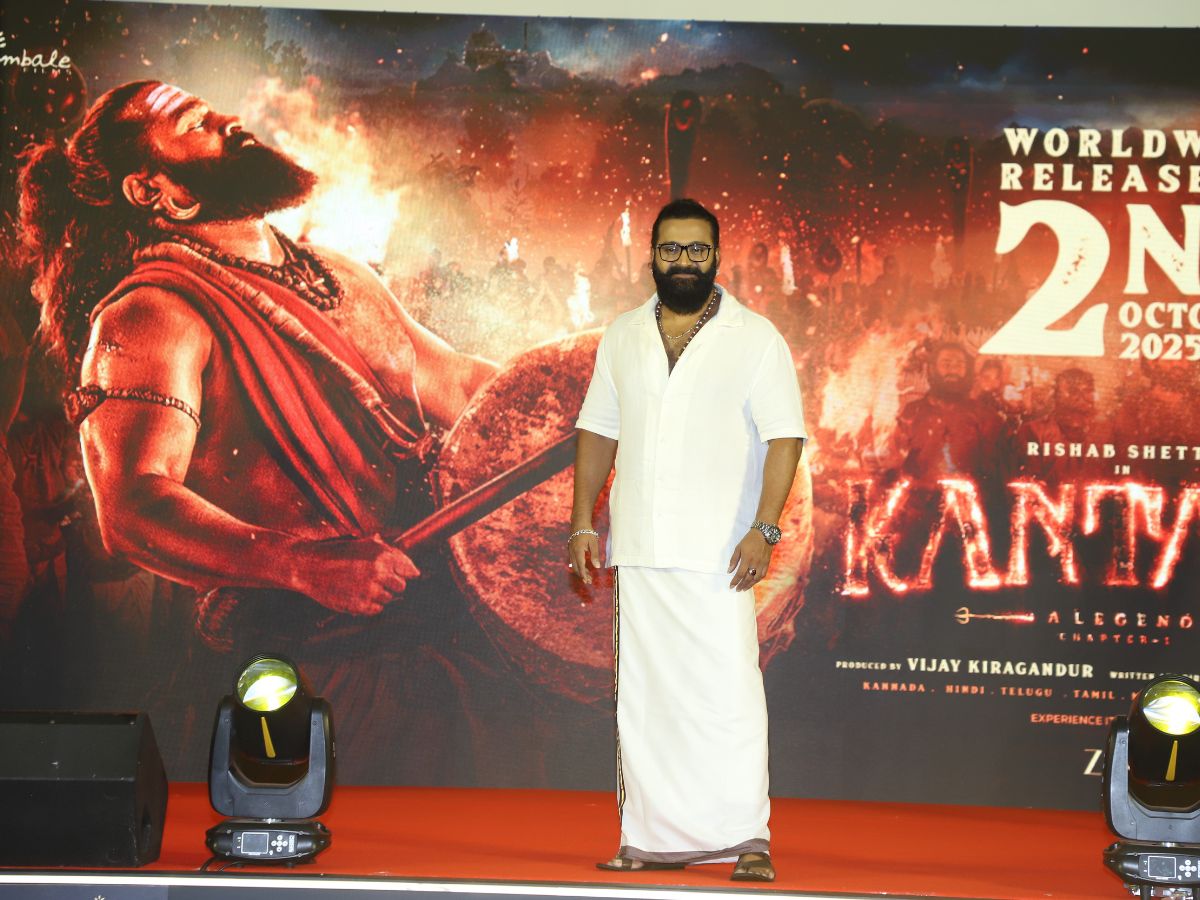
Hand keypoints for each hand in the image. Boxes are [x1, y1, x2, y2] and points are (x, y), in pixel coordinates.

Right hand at [292, 534, 418, 614]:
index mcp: (382, 556)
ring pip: (389, 599)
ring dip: (380, 595)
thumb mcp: (363, 544)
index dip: (407, 572)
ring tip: (362, 586)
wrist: (309, 566)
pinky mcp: (360, 605)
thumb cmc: (336, 553)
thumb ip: (387, 552)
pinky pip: (377, 609)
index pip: (409, 570)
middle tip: (377, 581)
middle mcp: (379, 573)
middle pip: (401, 586)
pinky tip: (357, 595)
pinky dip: (370, 605)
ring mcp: (369, 591)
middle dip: (392, 584)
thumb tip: (410, 566)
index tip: (404, 575)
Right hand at [567, 526, 602, 584]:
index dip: (584, 575)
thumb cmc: (588, 532)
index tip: (588, 581)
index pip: (581, 566)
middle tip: (589, 581)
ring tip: (588, 576)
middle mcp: (572, 552)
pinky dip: (578, 566)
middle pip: (576, 568)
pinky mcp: (570, 550)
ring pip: (574, 565)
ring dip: (580, 572)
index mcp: (578, 551)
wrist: (579, 523)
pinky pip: (573, 561)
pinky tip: (584, 568)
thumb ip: (595, 555)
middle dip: (582, 575)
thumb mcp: (594, 543)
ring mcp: (570, 551)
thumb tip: (597, 567)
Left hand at [728, 529, 771, 591]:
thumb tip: (729, 571)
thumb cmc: (749, 540)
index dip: (735, 581)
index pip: (740, 574)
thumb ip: (734, 560)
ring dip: (749, 585)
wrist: (764, 533)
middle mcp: (755, 563)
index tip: (731, 586)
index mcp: (747, 558)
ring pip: (756, 578)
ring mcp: (762, 564)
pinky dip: (757, 580)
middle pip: (748, 578)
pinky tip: (753, 582)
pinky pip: (762, 575)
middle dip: (741, 585)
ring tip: (744, 588)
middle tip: (737, 589)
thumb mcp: (738, 547)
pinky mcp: (767, 563)